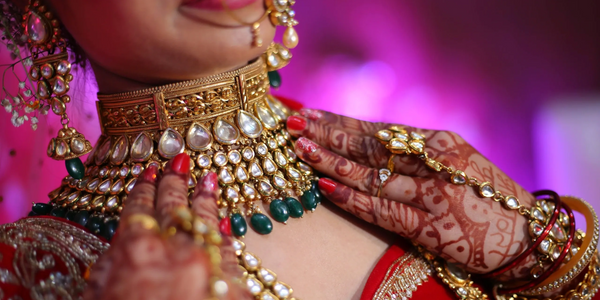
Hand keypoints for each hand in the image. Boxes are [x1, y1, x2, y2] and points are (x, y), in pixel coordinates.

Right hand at [83, 153, 249, 299]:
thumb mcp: (101, 296)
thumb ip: (113, 268)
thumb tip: (123, 250)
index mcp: (137, 253)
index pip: (139, 210)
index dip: (143, 190)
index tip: (148, 175)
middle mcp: (177, 253)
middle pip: (176, 208)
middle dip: (176, 183)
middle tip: (180, 161)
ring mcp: (211, 269)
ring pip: (210, 225)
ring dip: (207, 202)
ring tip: (209, 180)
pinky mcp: (237, 290)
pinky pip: (231, 255)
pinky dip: (226, 237)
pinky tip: (227, 224)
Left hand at [287, 109, 536, 280]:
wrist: (527, 236)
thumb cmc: (484, 195)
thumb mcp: (455, 161)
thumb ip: (415, 152)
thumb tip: (365, 142)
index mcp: (440, 142)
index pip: (379, 130)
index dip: (342, 121)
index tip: (312, 114)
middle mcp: (434, 164)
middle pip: (370, 147)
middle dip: (329, 134)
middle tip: (295, 124)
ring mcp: (433, 195)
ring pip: (372, 176)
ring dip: (333, 162)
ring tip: (302, 150)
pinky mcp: (432, 229)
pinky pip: (383, 211)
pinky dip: (354, 199)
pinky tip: (327, 188)